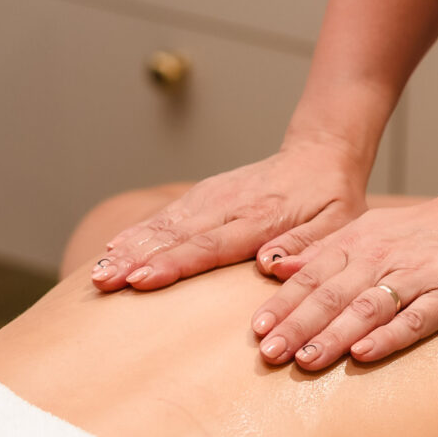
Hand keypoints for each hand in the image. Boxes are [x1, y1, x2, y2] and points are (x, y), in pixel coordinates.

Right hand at [90, 142, 365, 291]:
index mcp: (262, 218)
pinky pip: (167, 214)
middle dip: (136, 259)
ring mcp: (213, 197)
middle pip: (175, 236)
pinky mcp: (206, 194)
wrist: (320, 155)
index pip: (210, 246)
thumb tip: (270, 265)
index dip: (173, 264)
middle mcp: (230, 206)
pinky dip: (138, 230)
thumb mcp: (337, 225)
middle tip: (104, 282)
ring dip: (130, 246)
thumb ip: (305, 246)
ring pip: (164, 223)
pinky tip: (115, 246)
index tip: (142, 279)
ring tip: (100, 270)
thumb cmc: (331, 199)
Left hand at [250, 188, 437, 368]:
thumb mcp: (366, 231)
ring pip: (367, 308)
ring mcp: (415, 278)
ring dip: (334, 335)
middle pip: (332, 295)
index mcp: (358, 244)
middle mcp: (381, 259)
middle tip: (270, 354)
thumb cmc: (421, 232)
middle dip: (298, 325)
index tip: (257, 330)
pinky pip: (415, 318)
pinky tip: (364, 353)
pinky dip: (388, 336)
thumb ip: (321, 251)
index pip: (312, 276)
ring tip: (306, 360)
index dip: (284, 303)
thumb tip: (274, 266)